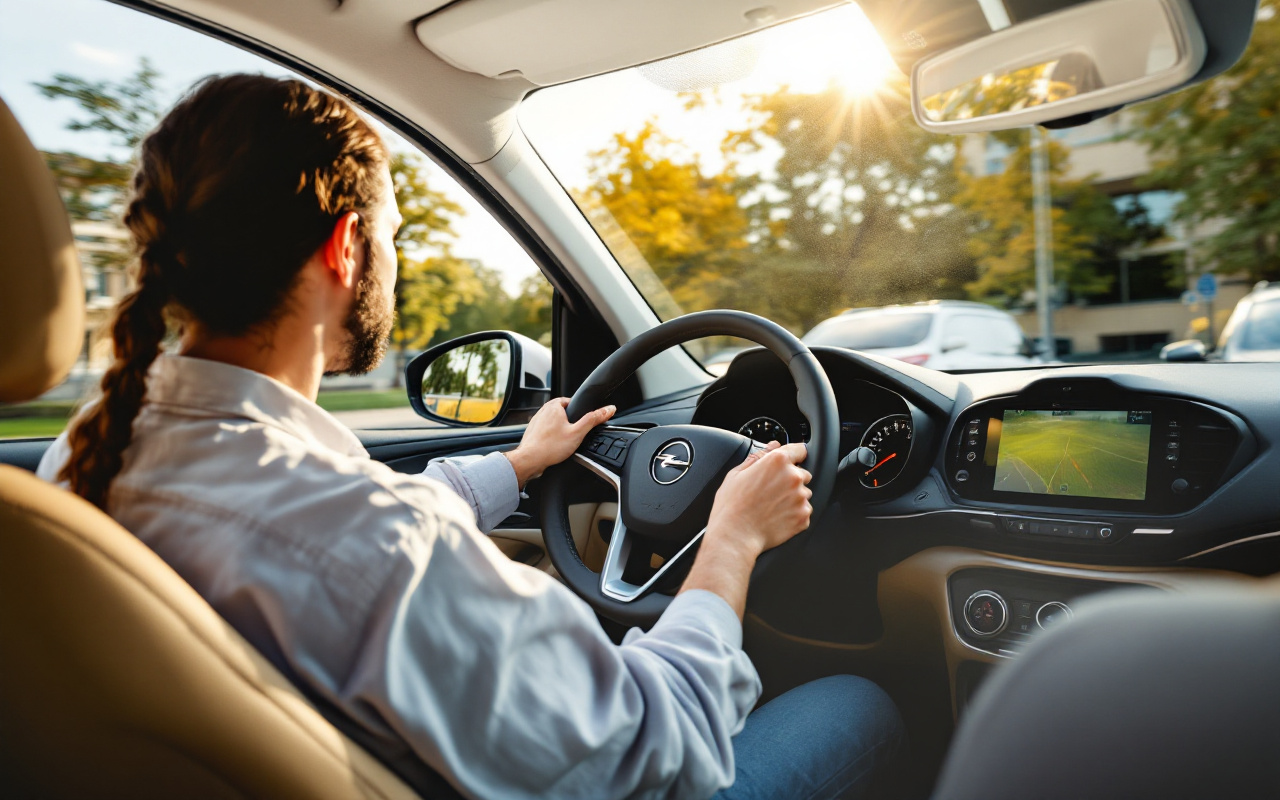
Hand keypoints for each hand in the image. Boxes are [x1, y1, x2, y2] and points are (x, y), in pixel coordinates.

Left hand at [505, 398, 615, 487]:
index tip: (581, 422)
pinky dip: (551, 437)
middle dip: (569, 422)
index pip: (571, 401)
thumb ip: (593, 419)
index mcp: (554, 406)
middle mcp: (543, 410)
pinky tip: (554, 446)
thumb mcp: (578, 433)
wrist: (530, 460)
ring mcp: (536, 421)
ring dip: (559, 429)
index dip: (578, 411)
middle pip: (562, 412)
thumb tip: (608, 409)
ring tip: (563, 442)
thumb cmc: (550, 447)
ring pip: (553, 421)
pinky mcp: (532, 431)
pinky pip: (546, 431)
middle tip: (574, 433)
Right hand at [705, 442, 812, 559]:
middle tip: (771, 491)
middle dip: (790, 479)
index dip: (793, 455)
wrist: (735, 536)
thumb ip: (758, 456)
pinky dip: (794, 514)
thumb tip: (772, 446)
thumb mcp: (737, 474)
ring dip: (793, 498)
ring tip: (772, 506)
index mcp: (777, 462)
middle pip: (802, 473)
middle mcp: (793, 477)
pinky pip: (804, 511)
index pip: (800, 449)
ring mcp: (801, 498)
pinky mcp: (803, 517)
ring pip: (803, 493)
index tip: (789, 462)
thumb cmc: (732, 506)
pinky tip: (776, 517)